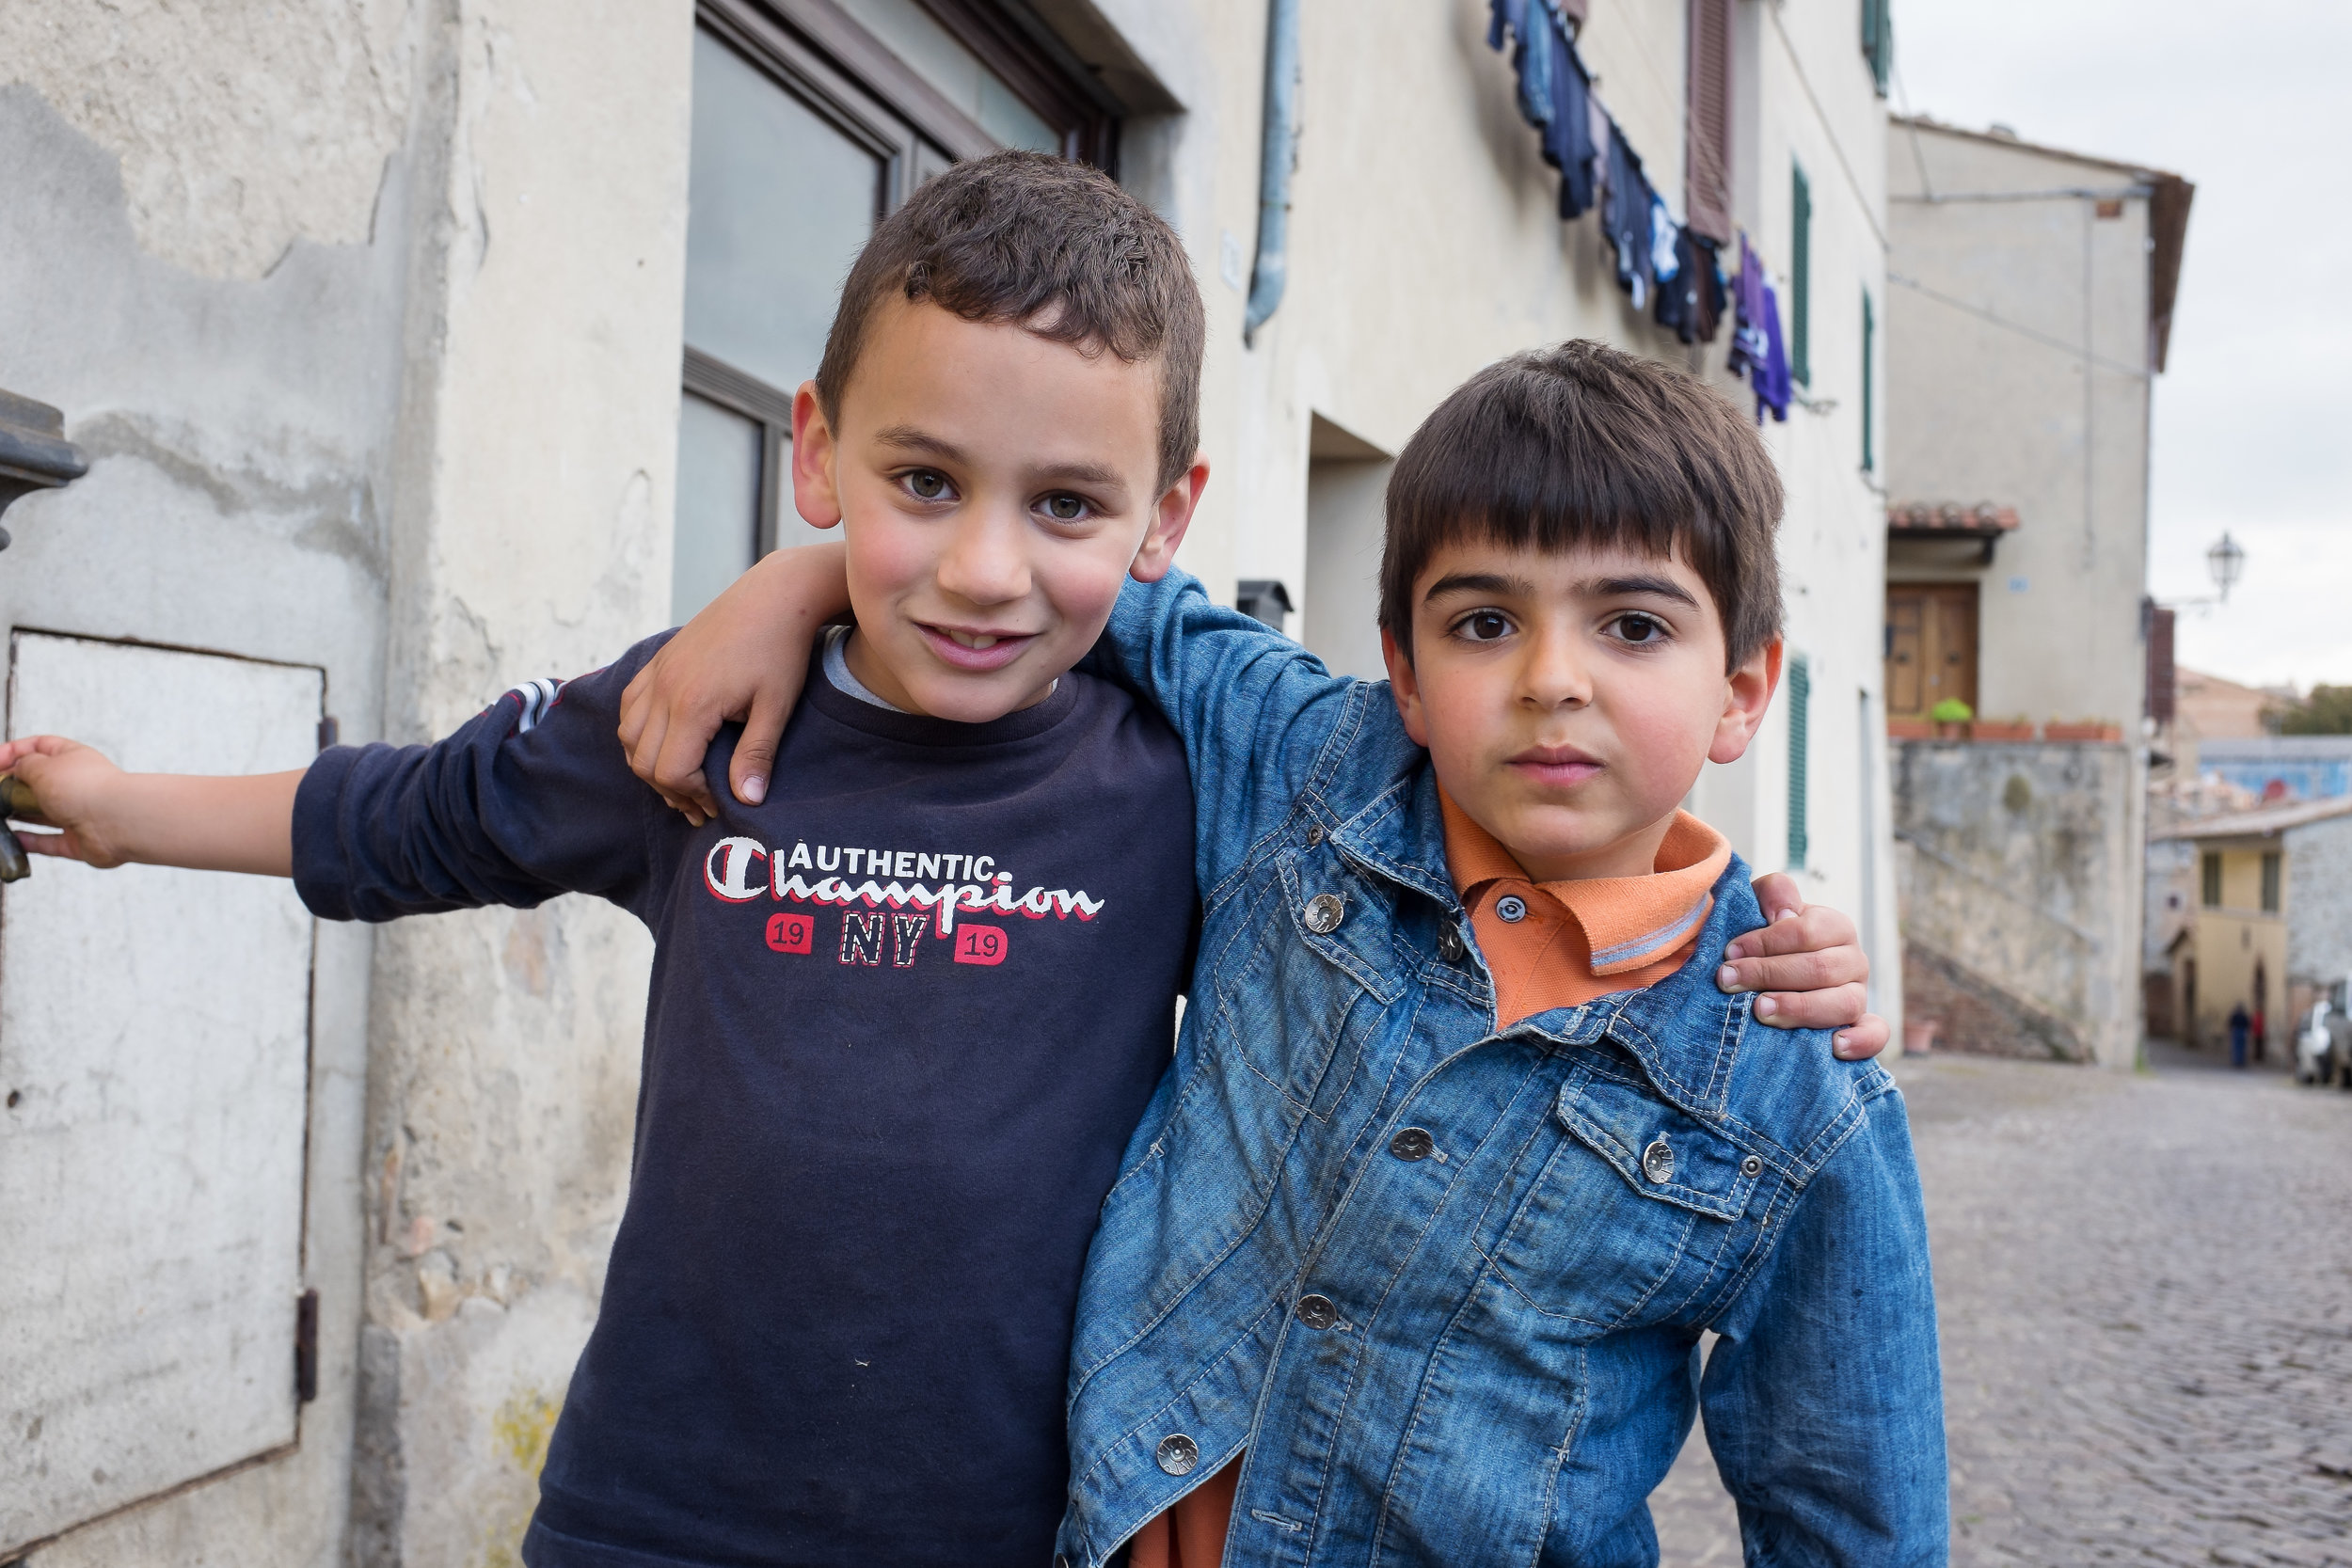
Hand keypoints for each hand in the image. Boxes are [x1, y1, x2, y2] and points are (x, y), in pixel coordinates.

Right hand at [0, 735, 134, 866]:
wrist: (117, 821)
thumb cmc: (85, 788)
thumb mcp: (43, 766)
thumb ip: (25, 765)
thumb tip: (18, 770)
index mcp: (72, 758)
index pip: (39, 746)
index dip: (14, 751)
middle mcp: (76, 785)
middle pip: (39, 782)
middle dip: (14, 786)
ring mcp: (78, 814)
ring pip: (42, 814)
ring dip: (19, 814)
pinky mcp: (78, 841)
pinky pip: (49, 842)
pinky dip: (30, 842)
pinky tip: (12, 838)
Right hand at [619, 544, 849, 824]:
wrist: (774, 595)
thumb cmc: (781, 650)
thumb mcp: (776, 707)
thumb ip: (757, 755)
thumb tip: (748, 800)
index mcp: (692, 703)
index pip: (670, 771)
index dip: (692, 795)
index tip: (719, 801)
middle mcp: (664, 688)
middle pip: (643, 760)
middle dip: (670, 789)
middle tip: (701, 802)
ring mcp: (657, 671)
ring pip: (628, 734)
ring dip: (650, 762)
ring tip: (683, 777)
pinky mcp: (658, 660)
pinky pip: (629, 705)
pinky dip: (639, 731)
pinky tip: (667, 740)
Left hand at [1724, 873, 1887, 1059]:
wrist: (1773, 970)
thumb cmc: (1766, 936)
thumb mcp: (1764, 905)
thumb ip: (1773, 892)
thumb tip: (1784, 913)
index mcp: (1835, 926)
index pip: (1805, 932)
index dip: (1765, 942)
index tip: (1729, 952)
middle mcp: (1853, 960)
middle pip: (1820, 968)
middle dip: (1769, 974)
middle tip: (1729, 980)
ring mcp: (1859, 994)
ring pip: (1844, 1003)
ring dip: (1800, 1007)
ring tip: (1761, 1010)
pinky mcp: (1861, 1025)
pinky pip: (1875, 1034)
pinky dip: (1861, 1040)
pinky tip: (1835, 1046)